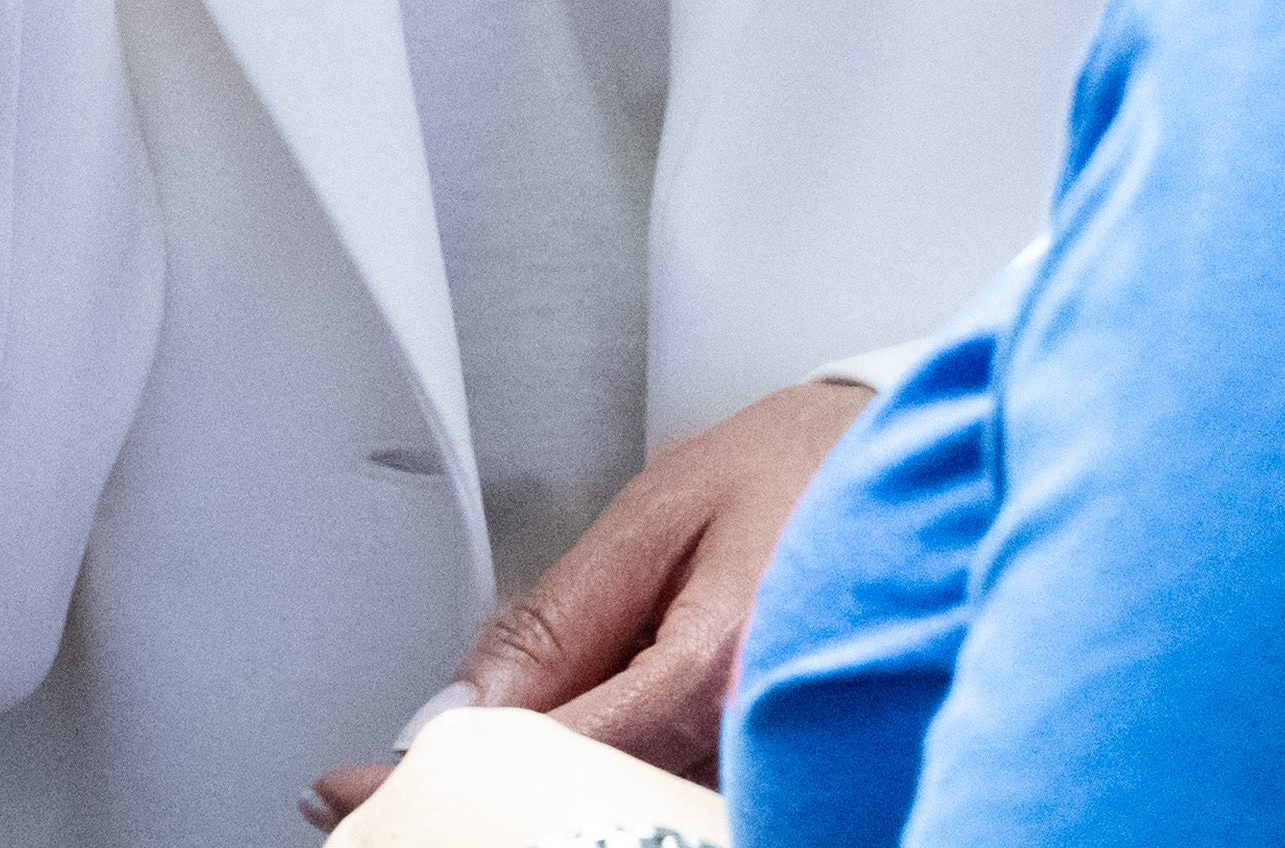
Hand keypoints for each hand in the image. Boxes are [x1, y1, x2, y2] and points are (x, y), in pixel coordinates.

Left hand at [301, 379, 869, 827]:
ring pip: (627, 830)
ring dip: (533, 815)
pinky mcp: (796, 790)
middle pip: (578, 822)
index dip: (429, 783)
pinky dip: (605, 812)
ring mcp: (783, 779)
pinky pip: (684, 819)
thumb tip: (454, 709)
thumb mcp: (664, 510)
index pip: (538, 760)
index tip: (344, 792)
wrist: (940, 474)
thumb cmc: (817, 472)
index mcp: (714, 670)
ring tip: (453, 794)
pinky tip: (550, 793)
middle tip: (377, 808)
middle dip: (474, 816)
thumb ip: (557, 620)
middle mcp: (755, 747)